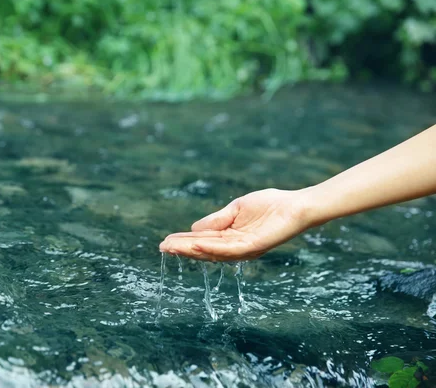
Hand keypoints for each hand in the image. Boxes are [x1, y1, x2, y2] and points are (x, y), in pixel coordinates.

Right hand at [159, 188, 313, 261]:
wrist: (295, 206)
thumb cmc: (269, 205)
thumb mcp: (236, 210)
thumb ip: (216, 220)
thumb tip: (193, 229)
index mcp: (231, 238)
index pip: (203, 241)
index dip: (185, 241)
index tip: (166, 241)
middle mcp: (235, 248)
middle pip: (204, 250)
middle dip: (183, 249)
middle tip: (163, 247)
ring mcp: (244, 249)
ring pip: (212, 252)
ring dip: (191, 250)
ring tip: (173, 247)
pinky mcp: (253, 246)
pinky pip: (229, 250)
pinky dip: (211, 248)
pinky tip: (196, 246)